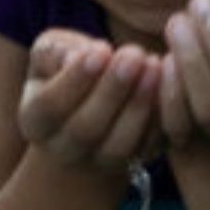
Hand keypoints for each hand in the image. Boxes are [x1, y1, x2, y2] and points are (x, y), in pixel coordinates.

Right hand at [19, 29, 163, 171]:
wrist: (92, 114)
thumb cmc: (69, 72)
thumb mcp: (52, 55)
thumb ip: (57, 51)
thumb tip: (83, 54)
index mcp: (36, 121)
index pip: (50, 106)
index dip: (75, 79)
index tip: (101, 48)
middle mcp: (65, 148)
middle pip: (86, 129)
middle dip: (113, 90)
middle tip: (134, 54)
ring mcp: (103, 160)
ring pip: (120, 144)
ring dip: (140, 104)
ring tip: (155, 65)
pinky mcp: (141, 159)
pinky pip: (153, 145)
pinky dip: (164, 117)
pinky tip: (174, 83)